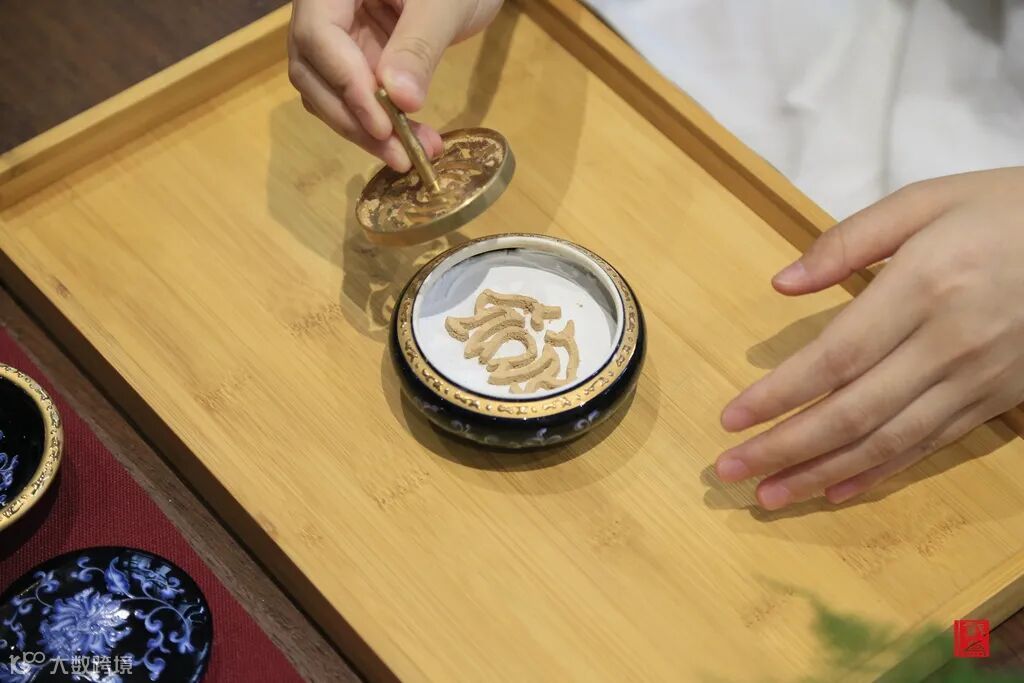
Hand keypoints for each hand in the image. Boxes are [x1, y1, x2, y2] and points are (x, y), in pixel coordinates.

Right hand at [288, 0, 502, 169]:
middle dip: (353, 120)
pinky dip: (378, 126)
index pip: (318, 36)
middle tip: (399, 155)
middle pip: (312, 72)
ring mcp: (339, 37)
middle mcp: (324, 10)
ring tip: (410, 155)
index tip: (383, 125)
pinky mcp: (357, 59)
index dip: (346, 84)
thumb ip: (419, 46)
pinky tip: (411, 142)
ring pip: (328, 93)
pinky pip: (354, 99)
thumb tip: (401, 100)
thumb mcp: (445, 4)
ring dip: (364, 132)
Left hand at [715, 168, 1023, 509]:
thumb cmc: (1007, 210)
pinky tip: (837, 490)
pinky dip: (879, 473)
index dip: (779, 395)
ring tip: (769, 495)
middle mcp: (948, 344)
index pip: (835, 358)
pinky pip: (929, 447)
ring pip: (887, 442)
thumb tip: (780, 283)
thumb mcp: (927, 200)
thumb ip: (849, 240)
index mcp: (923, 287)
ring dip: (821, 474)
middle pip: (853, 412)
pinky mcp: (997, 400)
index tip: (731, 420)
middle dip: (785, 448)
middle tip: (731, 472)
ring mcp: (976, 380)